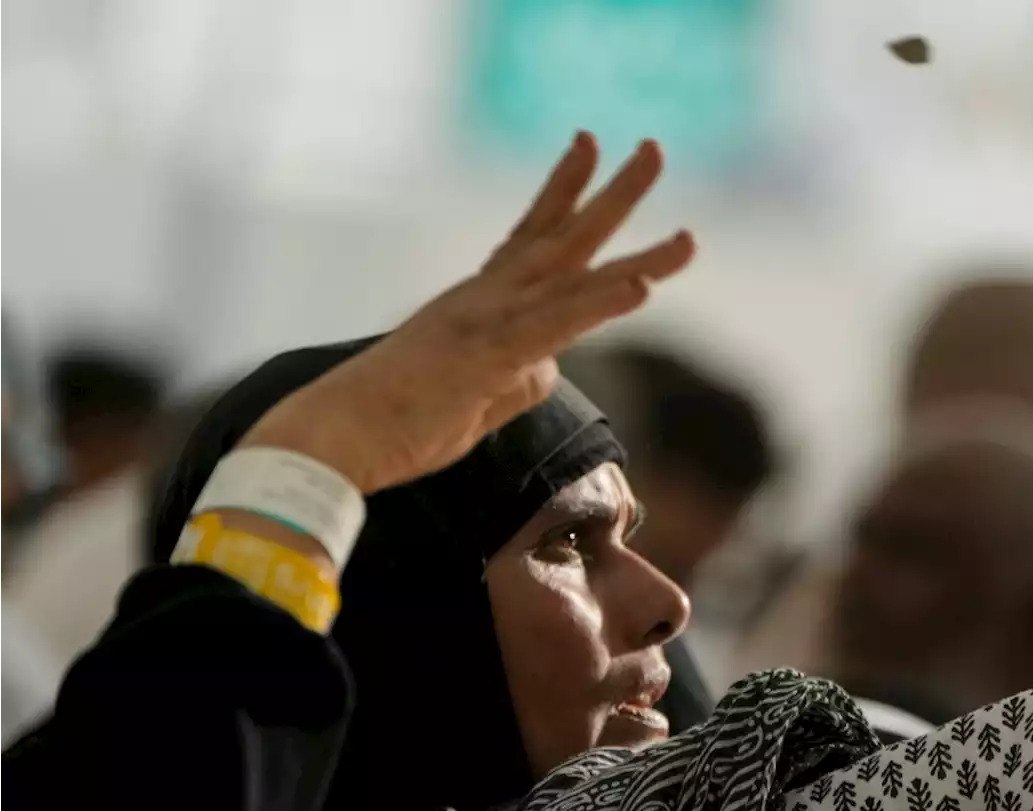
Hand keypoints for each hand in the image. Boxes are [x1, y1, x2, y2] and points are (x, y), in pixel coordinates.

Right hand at [241, 133, 694, 493]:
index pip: (530, 234)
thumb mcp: (473, 394)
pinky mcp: (486, 356)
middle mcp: (486, 296)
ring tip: (690, 237)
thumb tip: (549, 367)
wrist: (336, 435)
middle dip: (615, 194)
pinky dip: (597, 304)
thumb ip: (518, 375)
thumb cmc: (395, 418)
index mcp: (478, 301)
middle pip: (564, 237)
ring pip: (573, 279)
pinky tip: (639, 287)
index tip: (590, 146)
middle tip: (654, 149)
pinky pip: (552, 325)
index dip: (563, 189)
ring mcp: (487, 321)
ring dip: (638, 257)